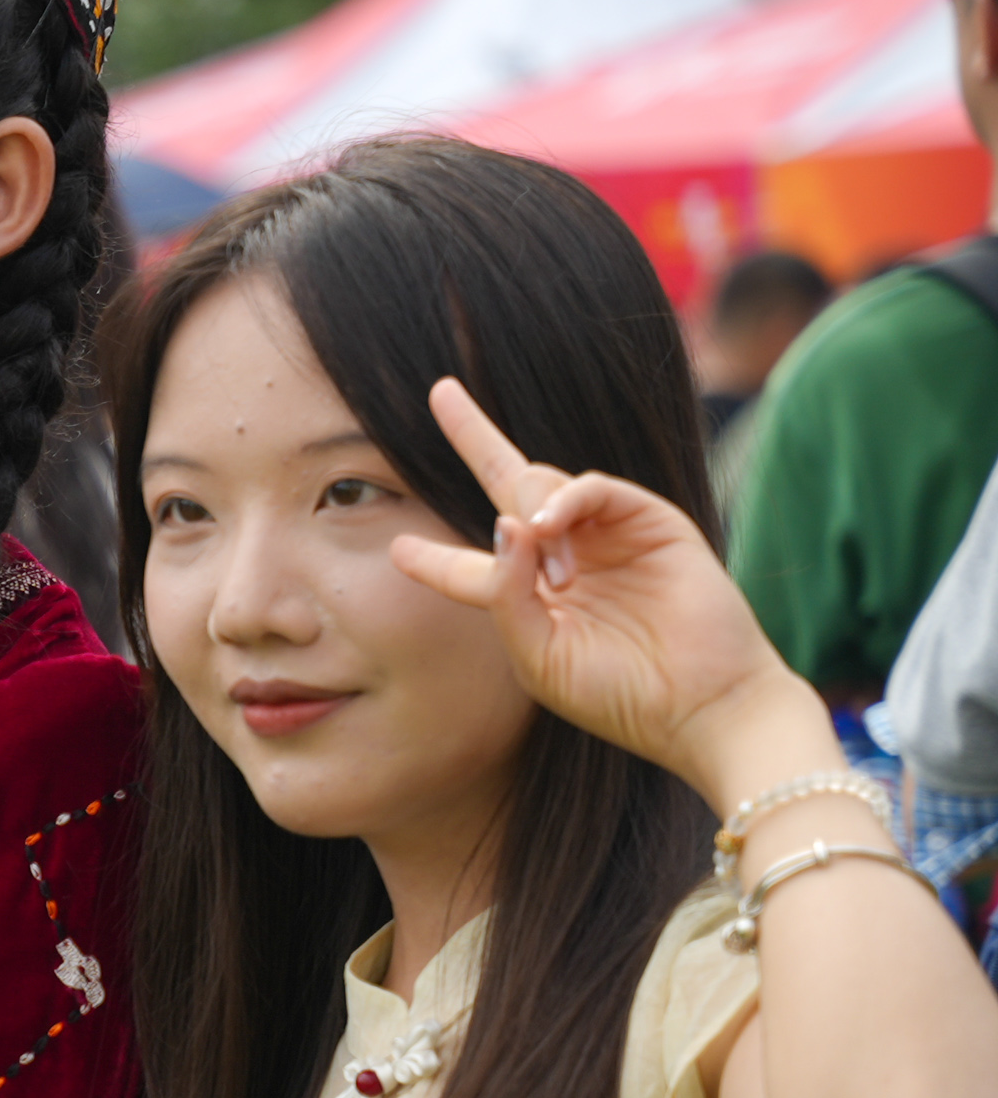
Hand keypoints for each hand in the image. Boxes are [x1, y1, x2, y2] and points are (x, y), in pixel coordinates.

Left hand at [387, 377, 814, 794]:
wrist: (700, 705)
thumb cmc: (617, 693)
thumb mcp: (537, 654)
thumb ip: (505, 594)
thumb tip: (501, 525)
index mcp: (531, 599)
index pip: (469, 565)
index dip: (432, 557)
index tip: (397, 550)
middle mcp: (564, 557)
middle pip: (504, 487)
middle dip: (473, 436)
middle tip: (441, 392)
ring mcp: (605, 535)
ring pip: (541, 483)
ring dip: (530, 517)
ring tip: (554, 571)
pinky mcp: (649, 521)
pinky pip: (593, 486)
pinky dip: (564, 497)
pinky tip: (546, 522)